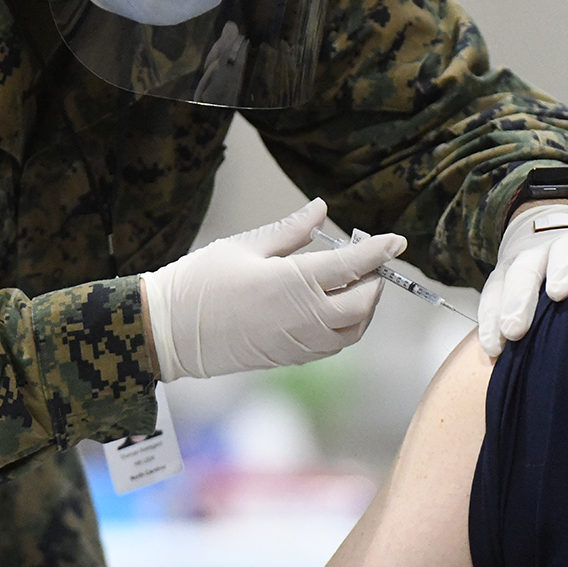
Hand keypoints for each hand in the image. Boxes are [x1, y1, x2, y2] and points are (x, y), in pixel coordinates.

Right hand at [145, 198, 404, 380]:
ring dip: (363, 307)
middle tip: (367, 259)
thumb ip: (290, 231)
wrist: (169, 332)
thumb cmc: (201, 283)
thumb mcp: (245, 245)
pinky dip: (346, 326)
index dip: (379, 251)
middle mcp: (304, 318)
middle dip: (373, 280)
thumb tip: (322, 209)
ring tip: (353, 283)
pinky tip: (333, 307)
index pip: (353, 266)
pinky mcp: (290, 358)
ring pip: (354, 329)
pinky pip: (334, 345)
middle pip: (363, 303)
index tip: (397, 240)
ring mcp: (299, 342)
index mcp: (293, 283)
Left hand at [477, 203, 567, 356]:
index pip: (497, 292)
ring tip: (559, 292)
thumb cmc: (546, 281)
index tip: (494, 348)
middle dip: (518, 299)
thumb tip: (510, 372)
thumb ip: (520, 329)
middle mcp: (539, 255)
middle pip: (524, 271)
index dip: (492, 318)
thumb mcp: (528, 302)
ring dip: (559, 269)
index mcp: (513, 270)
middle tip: (514, 328)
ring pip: (562, 251)